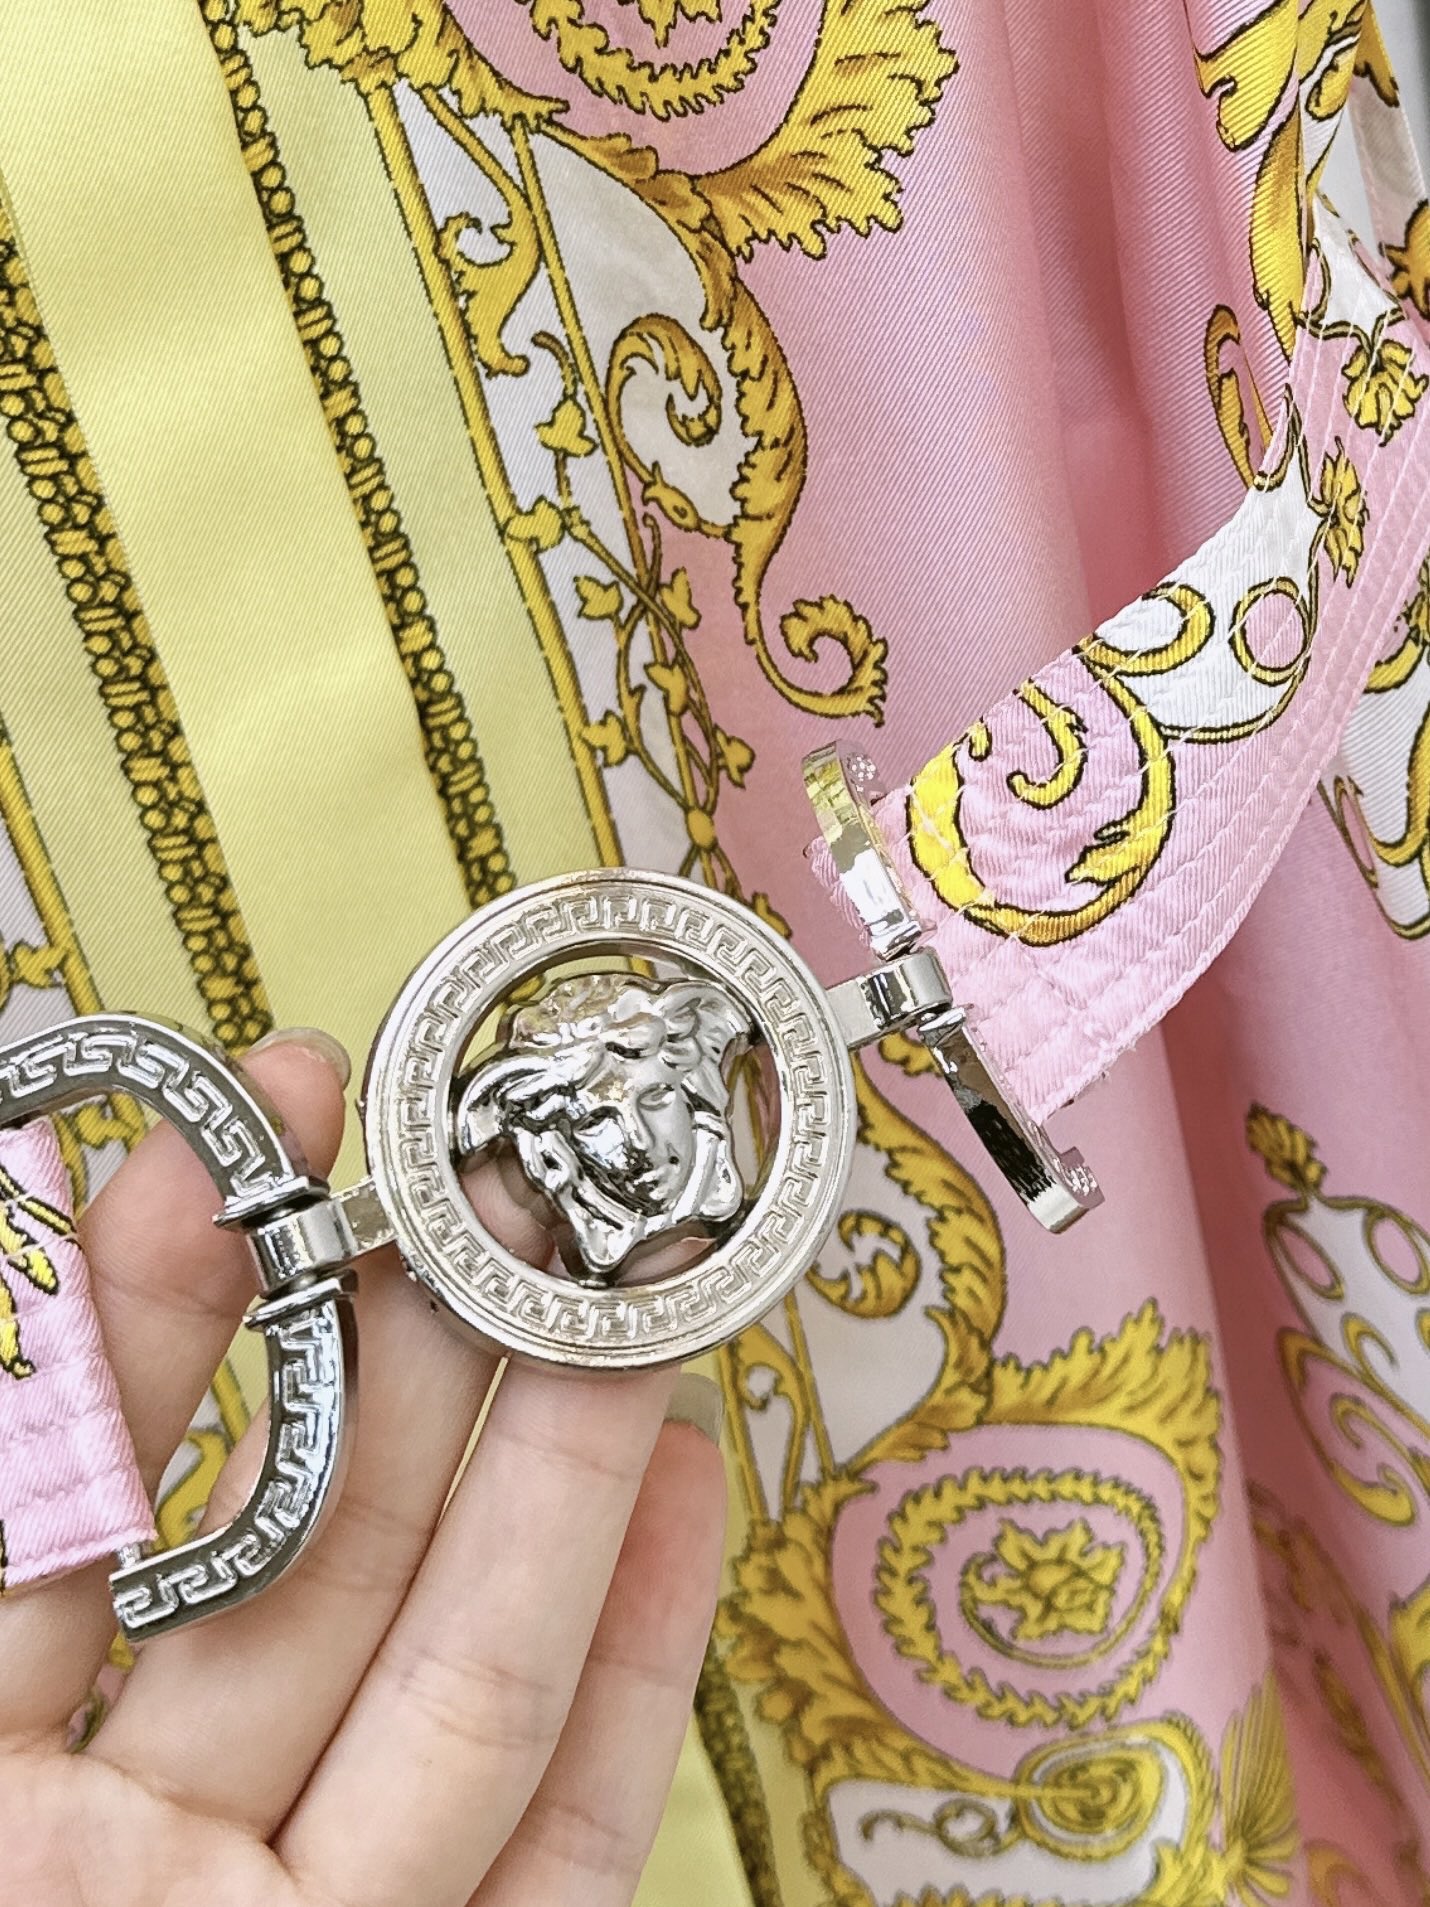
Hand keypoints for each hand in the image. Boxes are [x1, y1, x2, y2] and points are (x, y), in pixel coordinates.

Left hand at [0, 1031, 725, 1905]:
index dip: (177, 1291)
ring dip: (566, 1474)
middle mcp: (149, 1852)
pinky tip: (679, 1500)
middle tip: (505, 1188)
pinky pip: (563, 1848)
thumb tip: (34, 1223)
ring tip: (627, 1294)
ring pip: (466, 1686)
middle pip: (325, 1567)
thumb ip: (21, 1480)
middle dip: (428, 1357)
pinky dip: (638, 1677)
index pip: (93, 1496)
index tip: (273, 1112)